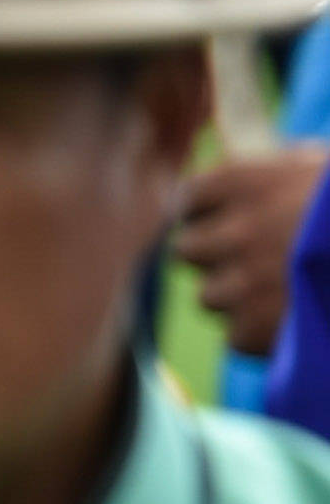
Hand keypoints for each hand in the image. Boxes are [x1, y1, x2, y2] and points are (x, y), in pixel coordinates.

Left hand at [171, 143, 326, 359]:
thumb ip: (286, 170)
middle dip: (217, 254)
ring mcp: (243, 283)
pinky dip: (262, 332)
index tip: (225, 218)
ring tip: (286, 291)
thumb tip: (255, 177)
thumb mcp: (327, 168)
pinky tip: (299, 318)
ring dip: (239, 295)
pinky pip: (236, 334)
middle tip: (254, 258)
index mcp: (247, 182)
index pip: (189, 198)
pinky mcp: (257, 329)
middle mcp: (236, 231)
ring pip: (210, 295)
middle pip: (189, 249)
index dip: (208, 211)